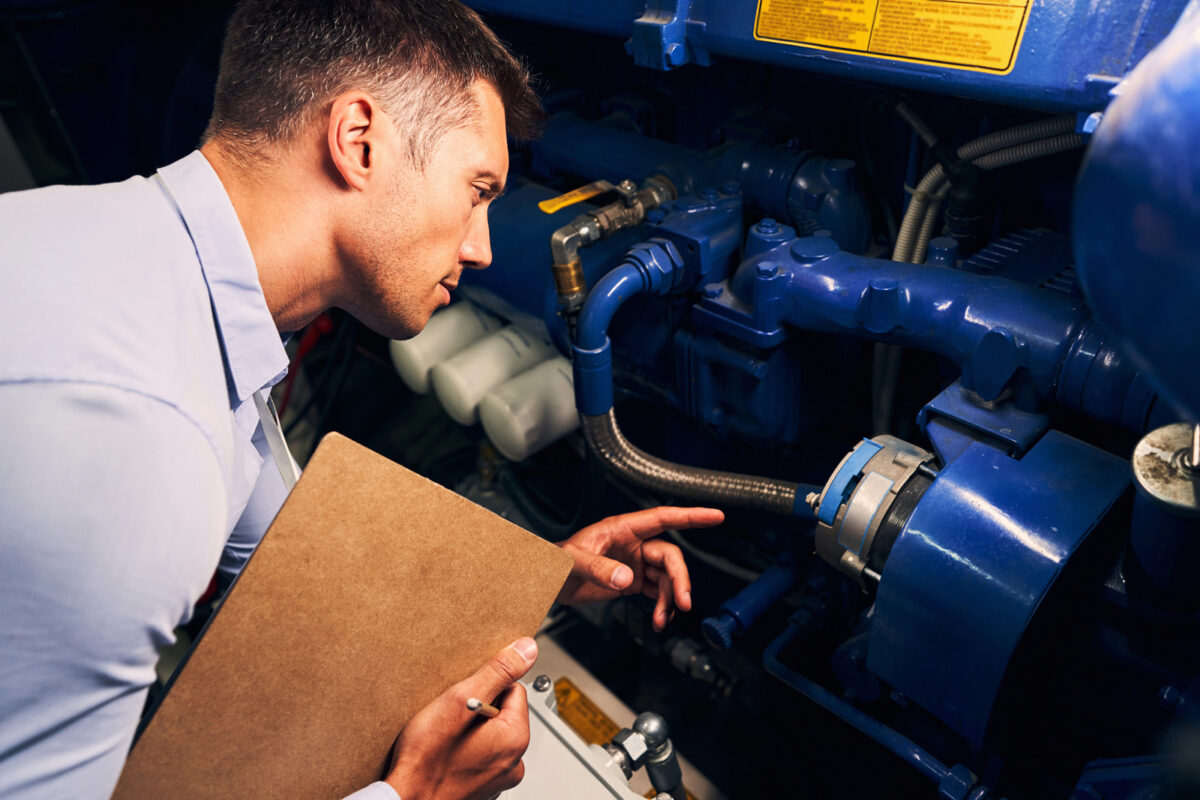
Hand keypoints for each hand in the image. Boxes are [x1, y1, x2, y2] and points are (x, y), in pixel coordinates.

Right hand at [385, 637, 537, 799]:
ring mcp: (498, 777)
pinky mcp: (482, 787)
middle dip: (477, 708)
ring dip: (469, 729)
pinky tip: (445, 751)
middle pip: (502, 712)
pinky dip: (464, 749)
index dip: (484, 686)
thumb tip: (527, 650)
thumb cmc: (425, 762)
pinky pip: (479, 755)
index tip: (464, 697)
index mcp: (515, 738)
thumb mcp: (460, 701)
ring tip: (445, 736)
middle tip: (451, 717)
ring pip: (489, 734)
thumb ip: (497, 672)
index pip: (513, 689)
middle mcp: (513, 761)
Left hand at [556, 506, 723, 630]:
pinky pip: (657, 591)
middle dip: (680, 580)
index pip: (663, 518)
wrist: (546, 582)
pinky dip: (662, 605)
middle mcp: (632, 543)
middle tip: (682, 602)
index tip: (715, 516)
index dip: (691, 516)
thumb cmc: (553, 560)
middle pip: (669, 556)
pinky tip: (659, 618)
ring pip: (666, 577)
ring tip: (662, 619)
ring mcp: (634, 562)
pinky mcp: (632, 581)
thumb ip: (598, 568)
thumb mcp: (572, 561)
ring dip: (669, 598)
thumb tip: (625, 577)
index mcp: (621, 528)